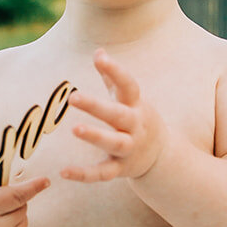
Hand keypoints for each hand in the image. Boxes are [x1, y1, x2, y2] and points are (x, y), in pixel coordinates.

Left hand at [61, 49, 166, 183]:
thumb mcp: (130, 98)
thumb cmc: (137, 118)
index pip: (128, 85)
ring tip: (75, 128)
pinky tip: (63, 172)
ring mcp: (129, 149)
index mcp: (136, 106)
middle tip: (73, 98)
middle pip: (118, 115)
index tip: (100, 58)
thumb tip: (99, 51)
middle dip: (97, 107)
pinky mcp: (120, 168)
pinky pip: (103, 173)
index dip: (115, 71)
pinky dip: (84, 174)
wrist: (162, 156)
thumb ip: (112, 77)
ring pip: (114, 143)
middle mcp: (135, 127)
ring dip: (95, 136)